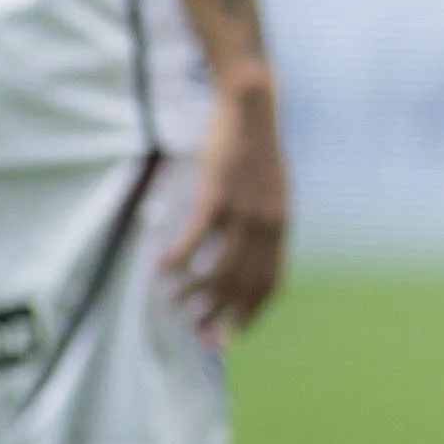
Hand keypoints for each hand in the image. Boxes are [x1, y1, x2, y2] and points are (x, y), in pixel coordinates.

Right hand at [164, 69, 287, 341]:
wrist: (253, 107)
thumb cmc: (256, 150)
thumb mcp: (272, 191)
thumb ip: (265, 222)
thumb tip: (248, 254)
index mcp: (281, 224)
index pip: (271, 283)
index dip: (252, 313)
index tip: (233, 336)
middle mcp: (267, 223)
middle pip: (243, 284)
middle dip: (219, 315)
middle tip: (196, 333)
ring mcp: (243, 209)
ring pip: (218, 267)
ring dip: (194, 292)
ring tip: (174, 303)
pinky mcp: (218, 193)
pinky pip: (196, 237)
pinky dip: (179, 259)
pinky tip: (162, 270)